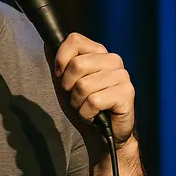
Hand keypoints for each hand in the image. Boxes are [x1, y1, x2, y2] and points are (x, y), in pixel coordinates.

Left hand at [52, 32, 135, 147]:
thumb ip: (58, 62)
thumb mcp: (65, 82)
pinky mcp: (127, 94)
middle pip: (77, 64)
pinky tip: (95, 116)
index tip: (61, 76)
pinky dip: (87, 113)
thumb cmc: (83, 105)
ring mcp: (122, 76)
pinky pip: (94, 101)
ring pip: (84, 85)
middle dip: (69, 87)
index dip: (61, 59)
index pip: (75, 40)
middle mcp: (113, 60)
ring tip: (87, 107)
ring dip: (78, 103)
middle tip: (77, 97)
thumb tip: (48, 43)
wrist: (100, 135)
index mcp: (99, 53)